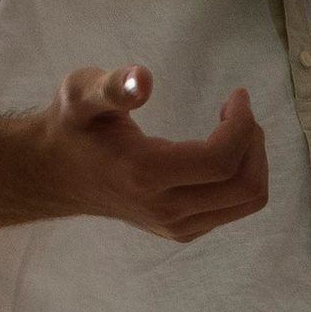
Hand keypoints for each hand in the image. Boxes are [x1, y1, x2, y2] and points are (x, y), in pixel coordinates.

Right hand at [29, 66, 269, 243]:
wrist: (56, 174)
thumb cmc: (72, 127)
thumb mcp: (81, 94)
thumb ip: (112, 85)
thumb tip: (143, 81)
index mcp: (144, 174)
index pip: (221, 160)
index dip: (242, 123)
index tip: (236, 95)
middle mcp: (164, 208)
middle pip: (244, 186)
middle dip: (254, 141)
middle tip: (238, 110)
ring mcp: (175, 226)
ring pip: (246, 201)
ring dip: (253, 160)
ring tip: (233, 128)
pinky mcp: (182, 231)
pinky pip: (234, 209)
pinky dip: (241, 177)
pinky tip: (219, 150)